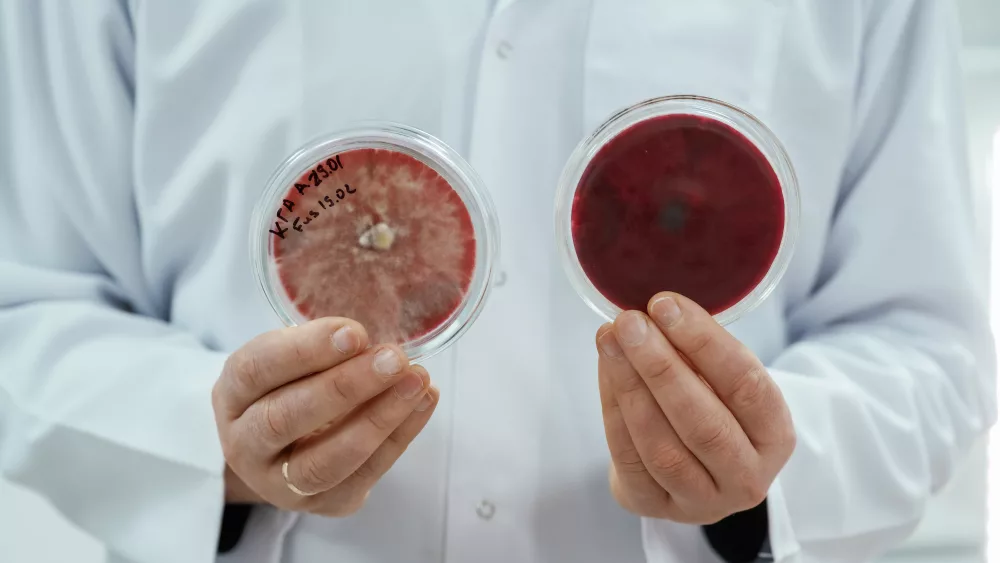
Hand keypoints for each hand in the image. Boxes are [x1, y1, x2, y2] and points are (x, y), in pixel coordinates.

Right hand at [212, 317, 437, 514]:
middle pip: (285, 418)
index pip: (256, 370)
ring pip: (324, 461)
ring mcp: (279, 483)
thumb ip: (320, 350)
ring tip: (416, 381)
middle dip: (345, 386)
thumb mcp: (288, 362)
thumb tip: (370, 340)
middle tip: (393, 359)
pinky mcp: (323, 504)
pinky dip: (399, 436)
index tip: (354, 333)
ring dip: (377, 418)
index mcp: (232, 395)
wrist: (282, 452)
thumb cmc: (290, 389)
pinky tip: (423, 401)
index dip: (305, 351)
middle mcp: (245, 444)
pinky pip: (364, 474)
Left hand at [596, 292, 794, 523]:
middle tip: (629, 322)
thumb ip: (698, 352)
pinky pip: (629, 460)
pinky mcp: (655, 508)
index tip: (665, 304)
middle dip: (660, 366)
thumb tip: (654, 311)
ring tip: (609, 340)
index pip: (746, 386)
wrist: (690, 467)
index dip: (704, 342)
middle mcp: (746, 478)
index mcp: (775, 437)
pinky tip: (606, 370)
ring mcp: (702, 502)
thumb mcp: (721, 379)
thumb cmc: (711, 406)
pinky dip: (613, 410)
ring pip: (662, 447)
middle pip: (702, 422)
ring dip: (630, 387)